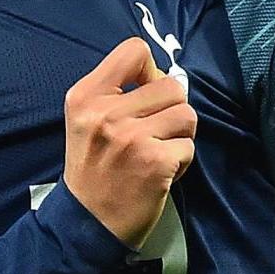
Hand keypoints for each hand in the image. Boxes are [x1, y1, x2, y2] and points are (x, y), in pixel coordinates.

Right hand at [63, 37, 195, 247]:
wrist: (87, 223)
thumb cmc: (93, 169)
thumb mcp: (87, 121)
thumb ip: (118, 93)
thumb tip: (167, 76)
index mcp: (85, 96)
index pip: (134, 50)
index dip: (150, 71)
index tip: (144, 96)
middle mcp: (106, 113)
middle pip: (171, 85)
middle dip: (172, 110)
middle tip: (155, 134)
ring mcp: (131, 137)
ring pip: (186, 114)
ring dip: (180, 136)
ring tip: (158, 152)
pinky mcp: (154, 161)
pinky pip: (189, 146)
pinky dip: (181, 162)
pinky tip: (159, 174)